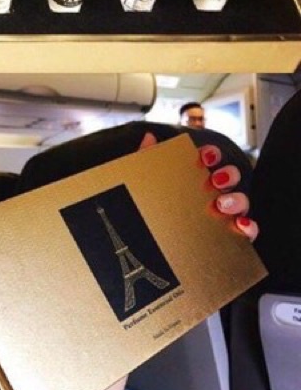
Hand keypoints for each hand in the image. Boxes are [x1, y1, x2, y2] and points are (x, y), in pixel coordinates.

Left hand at [139, 132, 257, 240]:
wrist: (143, 251)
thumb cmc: (145, 213)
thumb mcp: (142, 184)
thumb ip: (146, 160)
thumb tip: (149, 137)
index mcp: (192, 178)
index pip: (208, 159)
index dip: (211, 154)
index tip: (205, 156)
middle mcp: (209, 194)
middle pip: (229, 177)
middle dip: (228, 175)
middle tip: (215, 180)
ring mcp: (220, 215)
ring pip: (240, 201)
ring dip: (237, 199)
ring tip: (222, 204)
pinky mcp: (227, 237)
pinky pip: (246, 231)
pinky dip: (248, 227)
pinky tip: (240, 225)